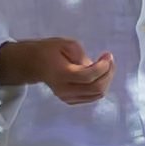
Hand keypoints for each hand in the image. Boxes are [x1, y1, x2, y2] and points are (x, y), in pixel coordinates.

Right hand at [0, 33, 116, 104]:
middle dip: (108, 73)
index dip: (103, 66)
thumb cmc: (50, 51)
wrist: (35, 64)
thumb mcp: (66, 44)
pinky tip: (98, 74)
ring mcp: (67, 97)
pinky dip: (100, 85)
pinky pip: (92, 97)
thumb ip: (81, 55)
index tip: (108, 54)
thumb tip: (95, 67)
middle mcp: (64, 90)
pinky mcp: (70, 100)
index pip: (88, 76)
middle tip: (109, 60)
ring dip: (106, 80)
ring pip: (96, 95)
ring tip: (105, 65)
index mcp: (62, 74)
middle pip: (96, 88)